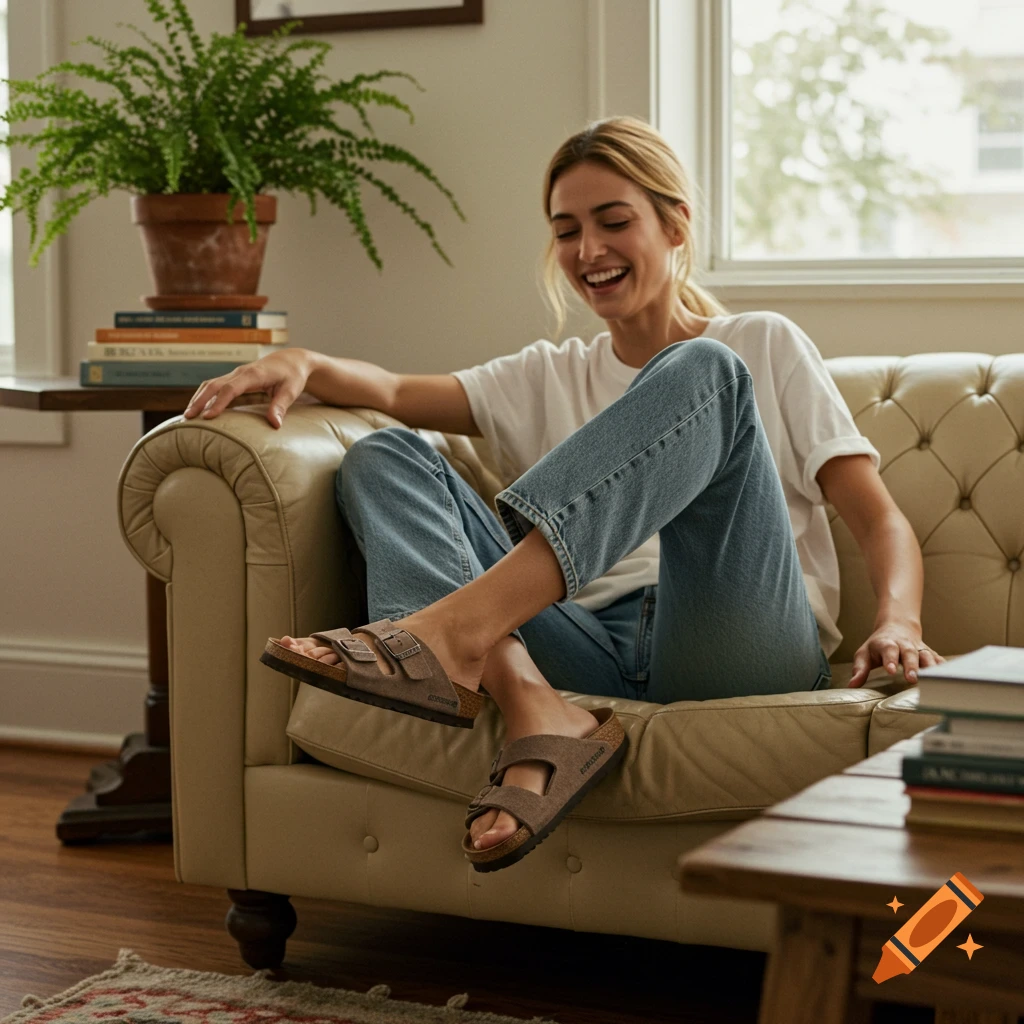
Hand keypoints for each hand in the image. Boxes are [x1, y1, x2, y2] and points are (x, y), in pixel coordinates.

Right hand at [182, 347, 314, 428]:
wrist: (292, 360)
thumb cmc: (293, 376)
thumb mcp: (291, 391)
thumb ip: (281, 407)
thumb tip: (275, 425)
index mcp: (254, 374)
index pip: (231, 389)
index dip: (218, 403)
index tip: (208, 417)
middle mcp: (241, 372)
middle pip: (214, 385)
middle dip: (200, 401)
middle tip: (187, 418)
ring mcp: (236, 374)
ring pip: (211, 384)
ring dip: (198, 398)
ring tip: (187, 416)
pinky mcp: (235, 378)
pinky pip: (215, 386)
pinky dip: (204, 396)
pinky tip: (198, 409)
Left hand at [847, 621, 945, 687]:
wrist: (897, 628)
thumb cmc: (878, 646)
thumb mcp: (864, 654)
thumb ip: (860, 669)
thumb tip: (852, 685)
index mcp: (886, 643)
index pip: (888, 649)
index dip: (890, 659)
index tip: (890, 670)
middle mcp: (905, 645)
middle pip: (909, 653)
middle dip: (911, 666)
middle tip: (911, 679)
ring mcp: (919, 649)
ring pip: (927, 656)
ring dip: (931, 667)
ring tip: (933, 680)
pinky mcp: (930, 654)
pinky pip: (939, 660)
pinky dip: (945, 667)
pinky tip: (950, 677)